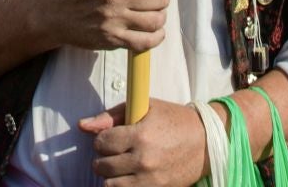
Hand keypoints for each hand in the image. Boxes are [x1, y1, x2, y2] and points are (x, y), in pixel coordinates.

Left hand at [78, 97, 205, 185]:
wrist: (205, 143)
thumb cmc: (173, 120)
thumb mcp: (144, 108)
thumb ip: (112, 116)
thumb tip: (82, 125)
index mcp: (140, 135)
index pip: (101, 142)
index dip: (102, 138)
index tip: (110, 137)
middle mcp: (144, 160)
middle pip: (101, 166)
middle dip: (103, 157)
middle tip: (115, 151)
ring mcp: (150, 180)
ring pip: (110, 185)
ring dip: (111, 175)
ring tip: (121, 165)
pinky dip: (123, 186)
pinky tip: (130, 176)